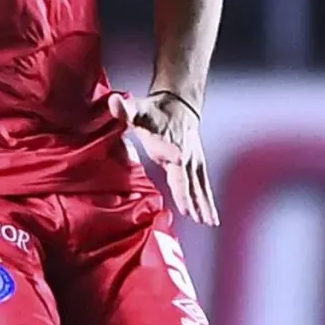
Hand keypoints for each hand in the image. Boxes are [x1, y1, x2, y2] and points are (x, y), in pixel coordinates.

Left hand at [110, 89, 217, 225]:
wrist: (179, 104)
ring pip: (198, 186)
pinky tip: (211, 220)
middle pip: (186, 177)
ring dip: (202, 204)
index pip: (170, 152)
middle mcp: (184, 153)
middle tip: (192, 214)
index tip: (179, 161)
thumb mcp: (138, 108)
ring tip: (207, 222)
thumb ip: (125, 109)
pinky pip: (203, 187)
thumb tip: (113, 101)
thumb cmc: (154, 110)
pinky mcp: (198, 166)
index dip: (172, 156)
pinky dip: (208, 203)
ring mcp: (193, 161)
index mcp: (167, 140)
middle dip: (189, 195)